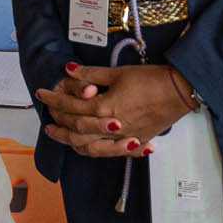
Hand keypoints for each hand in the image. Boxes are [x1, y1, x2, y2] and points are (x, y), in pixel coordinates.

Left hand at [34, 61, 189, 158]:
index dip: (54, 100)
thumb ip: (91, 74)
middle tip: (46, 116)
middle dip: (58, 122)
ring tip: (59, 135)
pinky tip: (88, 148)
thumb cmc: (151, 80)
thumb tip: (69, 70)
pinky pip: (111, 152)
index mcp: (104, 108)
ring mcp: (123, 138)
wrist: (180, 92)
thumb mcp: (118, 73)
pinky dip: (97, 151)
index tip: (42, 94)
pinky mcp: (135, 142)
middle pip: (76, 129)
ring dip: (70, 142)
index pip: (71, 106)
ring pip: (89, 147)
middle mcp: (110, 127)